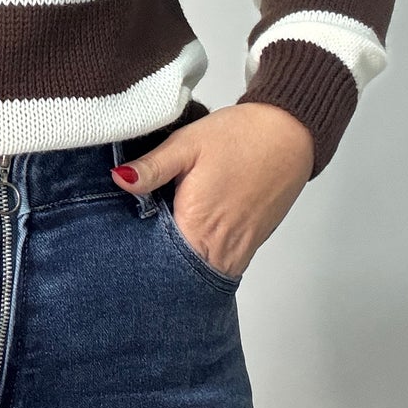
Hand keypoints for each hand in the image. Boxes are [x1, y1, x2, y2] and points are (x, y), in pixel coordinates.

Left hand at [111, 103, 314, 279]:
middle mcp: (220, 248)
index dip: (139, 255)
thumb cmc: (240, 136)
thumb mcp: (187, 144)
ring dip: (183, 260)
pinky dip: (205, 254)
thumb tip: (118, 179)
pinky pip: (222, 263)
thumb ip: (152, 167)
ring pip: (201, 271)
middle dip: (159, 262)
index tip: (125, 242)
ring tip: (167, 234)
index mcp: (196, 226)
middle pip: (180, 274)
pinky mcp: (252, 244)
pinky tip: (193, 230)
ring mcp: (240, 250)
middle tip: (141, 240)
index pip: (158, 262)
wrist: (289, 133)